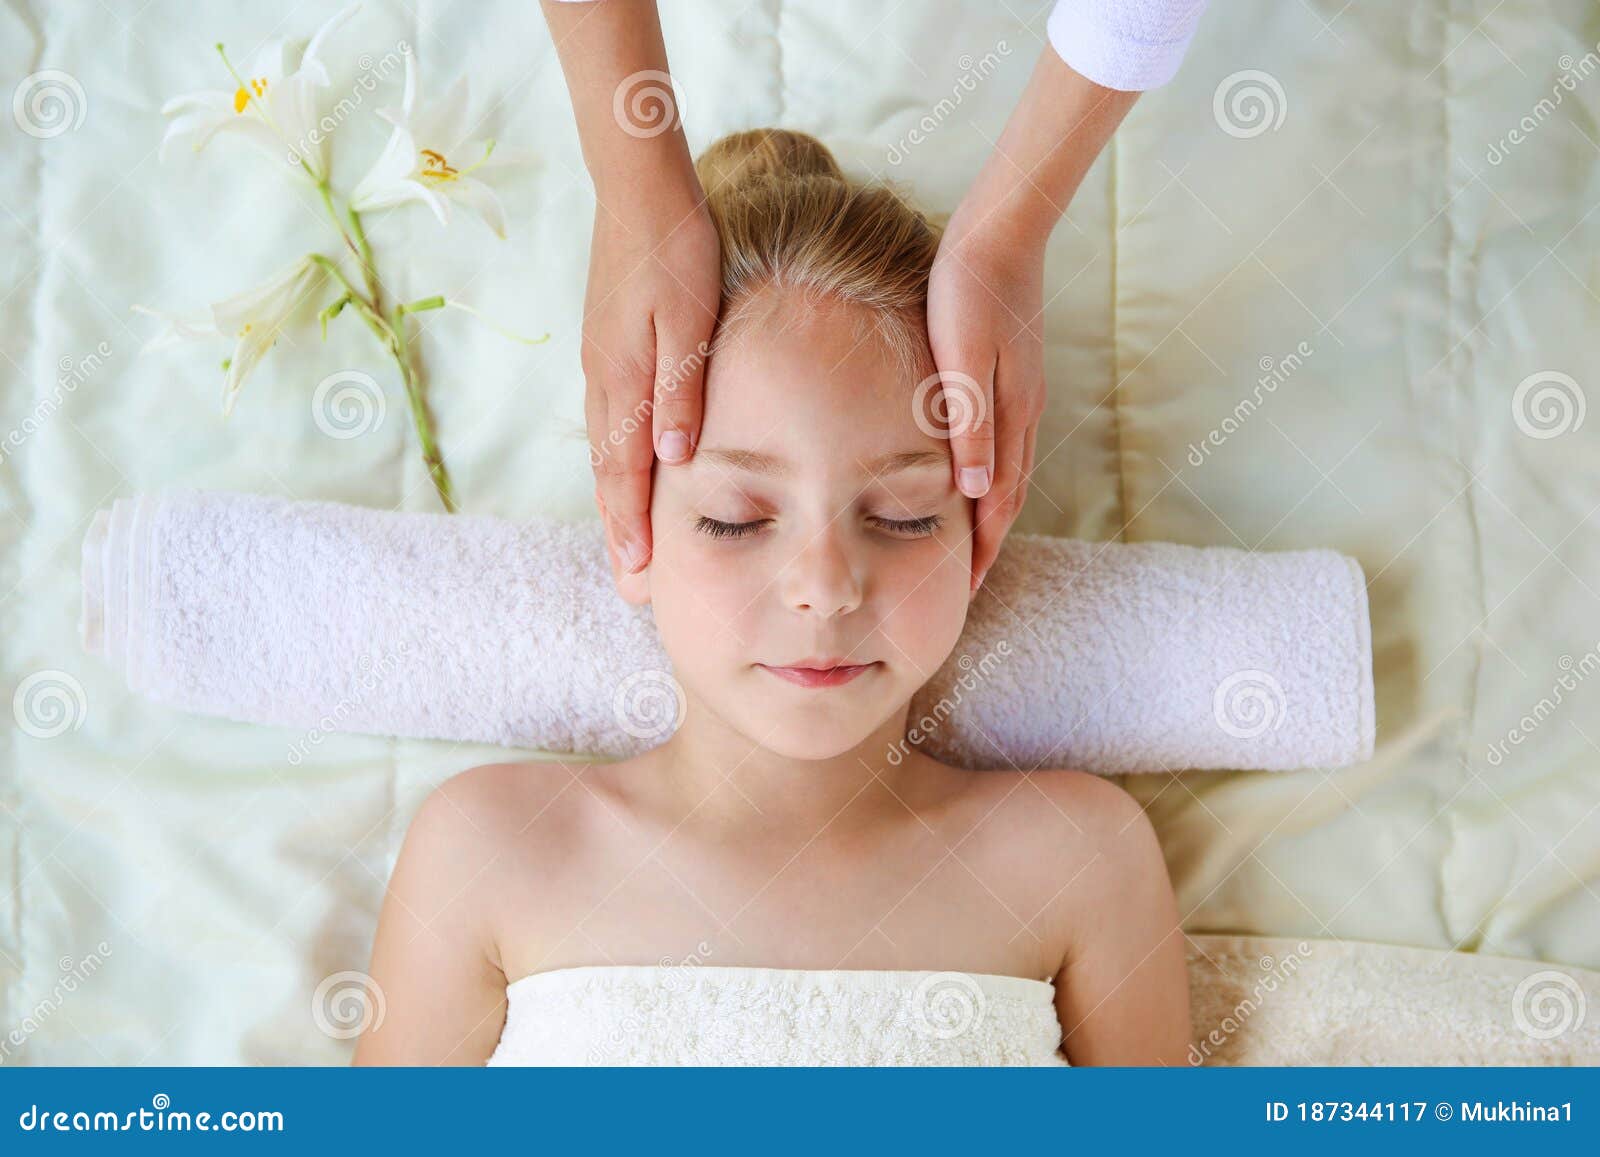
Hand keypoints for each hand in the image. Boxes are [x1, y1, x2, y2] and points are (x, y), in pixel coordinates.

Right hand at [581, 167, 720, 581]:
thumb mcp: (690, 321)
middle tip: (630, 580)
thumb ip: (680, 392)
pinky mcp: (604, 345)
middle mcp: (602, 379)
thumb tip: (673, 460)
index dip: (632, 527)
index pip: (624, 473)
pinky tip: (625, 469)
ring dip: (613, 499)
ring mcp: (598, 362)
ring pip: (603, 449)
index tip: (638, 575)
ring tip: (626, 539)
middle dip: (618, 528)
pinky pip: (606, 421)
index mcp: (623, 380)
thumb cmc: (676, 249)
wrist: (638, 189)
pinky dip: (613, 461)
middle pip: (606, 472)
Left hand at [929, 45, 1138, 592]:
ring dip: (991, 512)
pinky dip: (991, 474)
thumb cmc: (969, 292)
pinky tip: (973, 477)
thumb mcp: (963, 362)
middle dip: (989, 542)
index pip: (998, 503)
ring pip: (1008, 470)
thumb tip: (974, 494)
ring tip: (972, 544)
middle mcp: (1023, 412)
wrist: (998, 233)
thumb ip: (971, 425)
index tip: (966, 588)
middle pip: (1007, 494)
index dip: (983, 548)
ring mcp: (1021, 393)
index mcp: (1011, 415)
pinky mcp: (1012, 375)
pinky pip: (1004, 443)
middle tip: (966, 583)